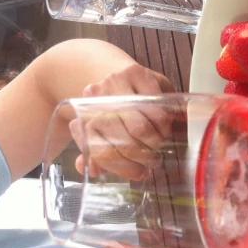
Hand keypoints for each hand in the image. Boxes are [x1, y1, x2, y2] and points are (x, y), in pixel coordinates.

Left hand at [72, 64, 176, 179]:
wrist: (118, 76)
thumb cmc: (114, 112)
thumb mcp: (104, 132)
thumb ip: (96, 154)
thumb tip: (88, 169)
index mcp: (83, 119)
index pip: (102, 152)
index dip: (124, 168)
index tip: (139, 173)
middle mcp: (94, 99)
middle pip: (125, 142)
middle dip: (144, 156)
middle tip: (153, 160)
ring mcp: (114, 84)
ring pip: (141, 127)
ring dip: (155, 141)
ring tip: (158, 143)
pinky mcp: (136, 74)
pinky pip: (156, 109)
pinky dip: (164, 125)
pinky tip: (163, 127)